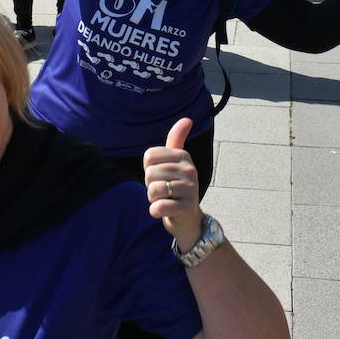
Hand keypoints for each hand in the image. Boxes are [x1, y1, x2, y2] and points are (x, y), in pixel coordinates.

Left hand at [144, 118, 201, 250]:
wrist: (188, 219)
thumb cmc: (176, 187)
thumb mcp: (175, 163)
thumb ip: (176, 140)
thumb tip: (187, 119)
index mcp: (183, 156)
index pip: (149, 156)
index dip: (149, 169)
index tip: (161, 176)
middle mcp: (189, 170)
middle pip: (150, 173)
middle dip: (150, 185)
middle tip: (163, 191)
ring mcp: (190, 189)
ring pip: (153, 190)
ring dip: (153, 199)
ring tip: (165, 200)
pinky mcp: (187, 207)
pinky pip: (158, 207)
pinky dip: (155, 211)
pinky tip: (164, 211)